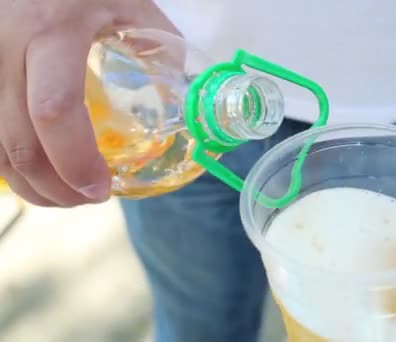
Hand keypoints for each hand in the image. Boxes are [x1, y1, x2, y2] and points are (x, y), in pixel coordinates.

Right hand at [0, 0, 176, 206]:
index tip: (101, 188)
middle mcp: (5, 49)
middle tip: (89, 199)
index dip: (75, 160)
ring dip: (28, 183)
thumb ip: (159, 41)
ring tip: (65, 195)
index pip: (55, 110)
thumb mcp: (128, 0)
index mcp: (52, 32)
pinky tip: (35, 171)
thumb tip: (186, 89)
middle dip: (54, 187)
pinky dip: (10, 162)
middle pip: (18, 141)